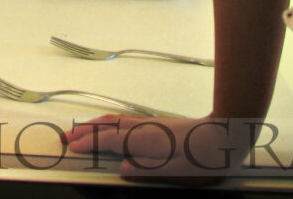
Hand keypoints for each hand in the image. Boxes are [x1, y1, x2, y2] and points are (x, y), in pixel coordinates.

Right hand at [63, 113, 252, 185]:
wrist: (227, 133)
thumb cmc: (206, 159)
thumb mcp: (179, 173)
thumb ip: (149, 172)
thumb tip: (122, 170)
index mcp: (146, 142)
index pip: (110, 141)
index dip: (89, 144)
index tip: (71, 147)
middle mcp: (144, 129)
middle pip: (108, 127)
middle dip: (85, 132)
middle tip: (65, 137)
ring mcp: (151, 124)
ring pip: (116, 121)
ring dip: (95, 125)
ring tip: (80, 130)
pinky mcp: (159, 124)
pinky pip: (125, 121)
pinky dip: (109, 123)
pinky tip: (110, 127)